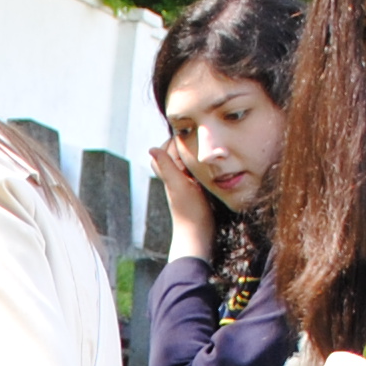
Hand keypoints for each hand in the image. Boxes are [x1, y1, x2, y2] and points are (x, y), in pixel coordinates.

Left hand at [143, 140, 218, 258]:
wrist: (199, 237)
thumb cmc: (189, 212)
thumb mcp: (178, 186)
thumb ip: (167, 167)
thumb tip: (151, 149)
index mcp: (171, 173)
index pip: (170, 146)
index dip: (179, 136)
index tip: (193, 128)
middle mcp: (178, 177)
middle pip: (179, 152)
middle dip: (188, 142)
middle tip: (203, 132)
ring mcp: (189, 184)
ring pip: (190, 161)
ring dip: (197, 153)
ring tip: (209, 145)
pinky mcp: (199, 191)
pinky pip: (199, 172)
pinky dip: (204, 165)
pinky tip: (214, 165)